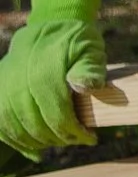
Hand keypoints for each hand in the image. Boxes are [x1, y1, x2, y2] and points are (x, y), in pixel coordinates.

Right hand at [0, 0, 109, 156]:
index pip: (57, 115)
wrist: (45, 29)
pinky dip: (16, 139)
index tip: (90, 138)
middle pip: (37, 125)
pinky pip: (1, 124)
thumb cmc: (73, 40)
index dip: (73, 132)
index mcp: (44, 71)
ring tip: (59, 140)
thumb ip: (90, 67)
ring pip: (16, 129)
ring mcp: (4, 88)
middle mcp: (18, 81)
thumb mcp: (89, 47)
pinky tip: (34, 147)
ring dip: (39, 141)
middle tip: (77, 140)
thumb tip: (86, 86)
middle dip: (59, 138)